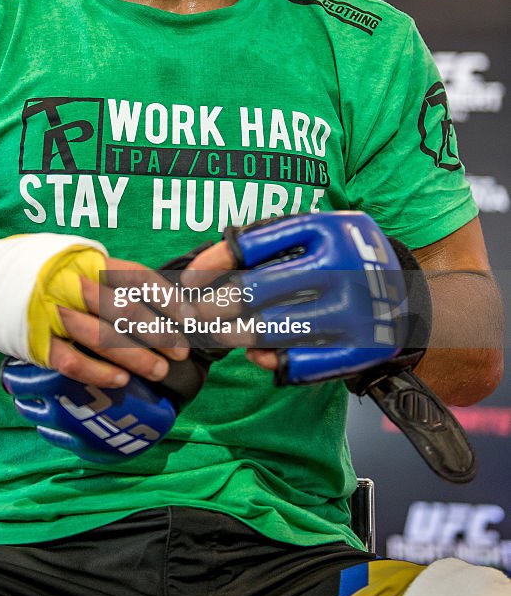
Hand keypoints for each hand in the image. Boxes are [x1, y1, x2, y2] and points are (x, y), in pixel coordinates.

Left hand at [183, 212, 430, 383]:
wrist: (406, 291)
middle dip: (214, 306)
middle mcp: (342, 269)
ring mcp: (352, 313)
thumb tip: (202, 272)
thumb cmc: (341, 255)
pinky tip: (258, 354)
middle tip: (196, 314)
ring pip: (271, 331)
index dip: (212, 265)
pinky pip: (299, 364)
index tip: (190, 281)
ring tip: (218, 335)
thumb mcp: (313, 233)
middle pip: (256, 291)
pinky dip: (270, 361)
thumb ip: (262, 242)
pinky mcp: (358, 351)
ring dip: (233, 336)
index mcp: (328, 230)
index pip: (253, 246)